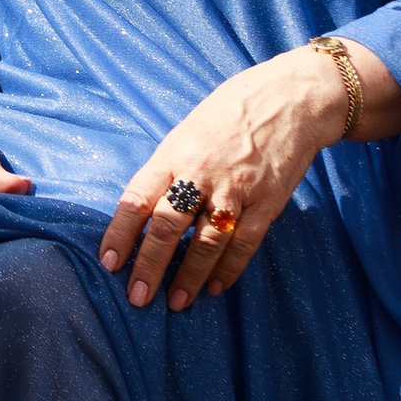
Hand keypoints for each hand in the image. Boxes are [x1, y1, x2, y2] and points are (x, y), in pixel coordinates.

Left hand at [100, 48, 343, 311]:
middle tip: (137, 297)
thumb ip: (167, 170)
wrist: (291, 98)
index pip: (137, 198)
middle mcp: (201, 172)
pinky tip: (215, 287)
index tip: (109, 262)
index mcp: (174, 153)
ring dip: (189, 275)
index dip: (120, 234)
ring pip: (207, 242)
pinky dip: (229, 269)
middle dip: (150, 265)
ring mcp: (236, 188)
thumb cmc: (230, 113)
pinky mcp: (267, 201)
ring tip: (176, 302)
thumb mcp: (187, 131)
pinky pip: (244, 243)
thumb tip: (143, 212)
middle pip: (168, 226)